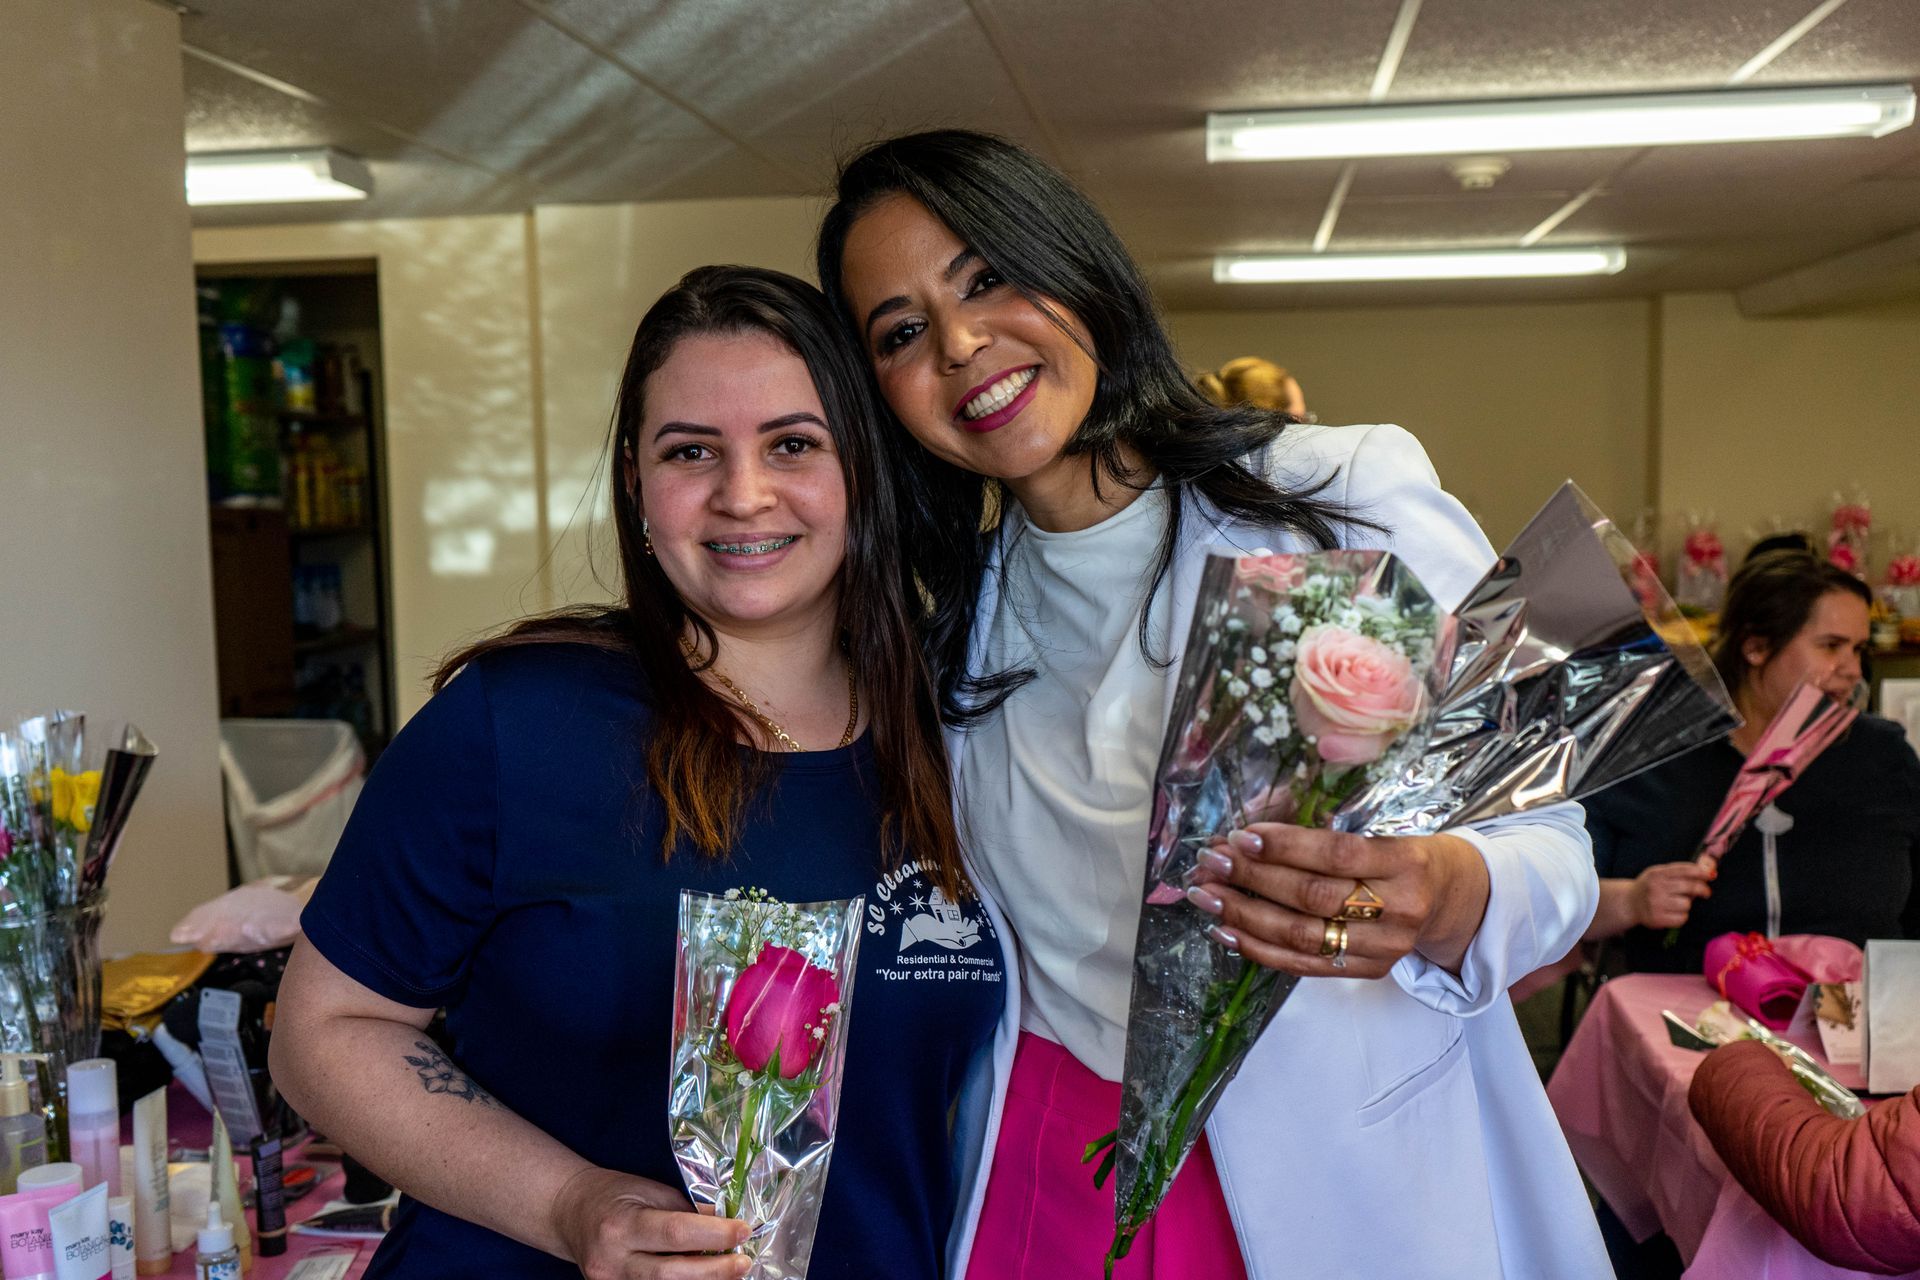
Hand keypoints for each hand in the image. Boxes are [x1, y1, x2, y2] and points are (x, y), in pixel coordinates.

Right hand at [551, 1166, 749, 1279]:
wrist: (569, 1212)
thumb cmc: (612, 1194)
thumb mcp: (648, 1190)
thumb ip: (685, 1209)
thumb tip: (724, 1224)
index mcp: (621, 1225)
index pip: (675, 1233)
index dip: (714, 1235)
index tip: (743, 1230)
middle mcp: (612, 1261)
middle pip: (671, 1274)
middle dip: (714, 1271)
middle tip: (744, 1262)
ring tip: (731, 1272)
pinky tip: (704, 1279)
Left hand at [1186, 824, 1488, 977]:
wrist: (1455, 903)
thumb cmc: (1406, 858)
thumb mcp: (1383, 836)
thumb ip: (1323, 836)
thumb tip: (1245, 834)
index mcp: (1405, 863)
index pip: (1337, 855)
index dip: (1285, 846)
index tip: (1241, 836)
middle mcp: (1398, 909)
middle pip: (1313, 896)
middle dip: (1253, 878)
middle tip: (1211, 861)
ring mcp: (1382, 947)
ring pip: (1301, 934)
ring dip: (1244, 913)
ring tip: (1206, 893)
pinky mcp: (1365, 971)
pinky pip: (1302, 965)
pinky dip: (1257, 948)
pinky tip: (1224, 929)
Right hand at [1632, 860, 1713, 929]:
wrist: (1629, 903)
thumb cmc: (1650, 887)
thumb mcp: (1660, 873)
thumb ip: (1680, 871)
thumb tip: (1709, 871)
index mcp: (1657, 873)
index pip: (1685, 870)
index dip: (1701, 872)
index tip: (1710, 876)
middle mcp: (1655, 887)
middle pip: (1690, 887)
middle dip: (1702, 889)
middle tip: (1705, 892)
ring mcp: (1655, 903)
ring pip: (1686, 904)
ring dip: (1687, 904)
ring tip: (1679, 903)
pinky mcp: (1657, 918)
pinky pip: (1682, 918)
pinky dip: (1682, 916)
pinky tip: (1674, 913)